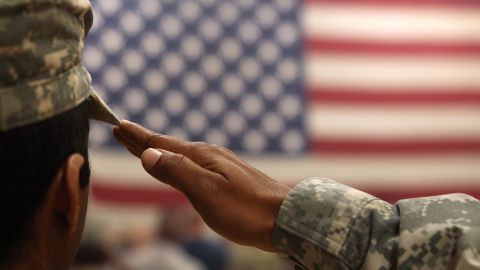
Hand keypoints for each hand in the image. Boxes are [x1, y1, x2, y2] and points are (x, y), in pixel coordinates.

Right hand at [113, 121, 290, 250]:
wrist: (284, 218)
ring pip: (180, 154)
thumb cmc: (245, 209)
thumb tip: (149, 153)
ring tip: (143, 146)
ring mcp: (219, 165)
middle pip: (168, 146)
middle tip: (122, 130)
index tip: (118, 125)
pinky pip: (192, 164)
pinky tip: (180, 165)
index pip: (161, 144)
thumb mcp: (206, 191)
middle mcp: (208, 156)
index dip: (138, 137)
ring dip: (159, 149)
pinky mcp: (227, 177)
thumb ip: (177, 172)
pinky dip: (176, 161)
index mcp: (201, 157)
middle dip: (143, 140)